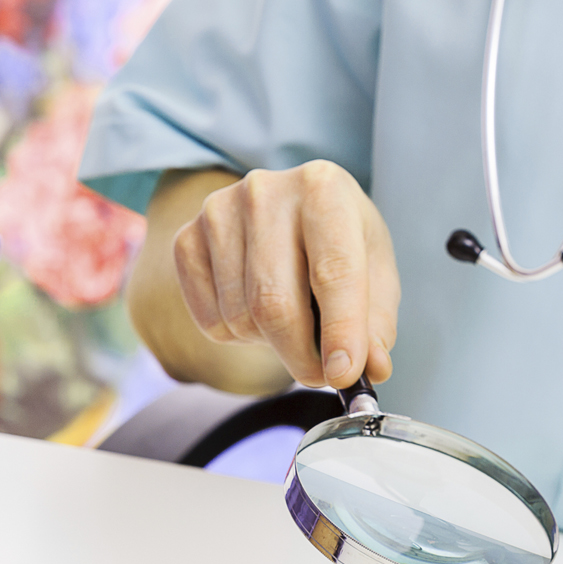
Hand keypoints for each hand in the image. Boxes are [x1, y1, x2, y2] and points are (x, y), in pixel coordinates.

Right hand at [172, 160, 399, 389]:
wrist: (288, 211)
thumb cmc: (336, 240)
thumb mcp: (374, 271)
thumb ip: (376, 324)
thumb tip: (372, 369)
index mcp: (323, 188)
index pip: (333, 271)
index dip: (341, 330)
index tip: (344, 375)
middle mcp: (264, 192)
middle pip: (274, 302)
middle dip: (300, 355)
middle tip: (319, 374)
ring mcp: (217, 213)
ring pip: (241, 318)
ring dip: (270, 344)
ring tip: (291, 323)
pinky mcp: (186, 240)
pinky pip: (211, 321)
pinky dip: (239, 337)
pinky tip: (258, 312)